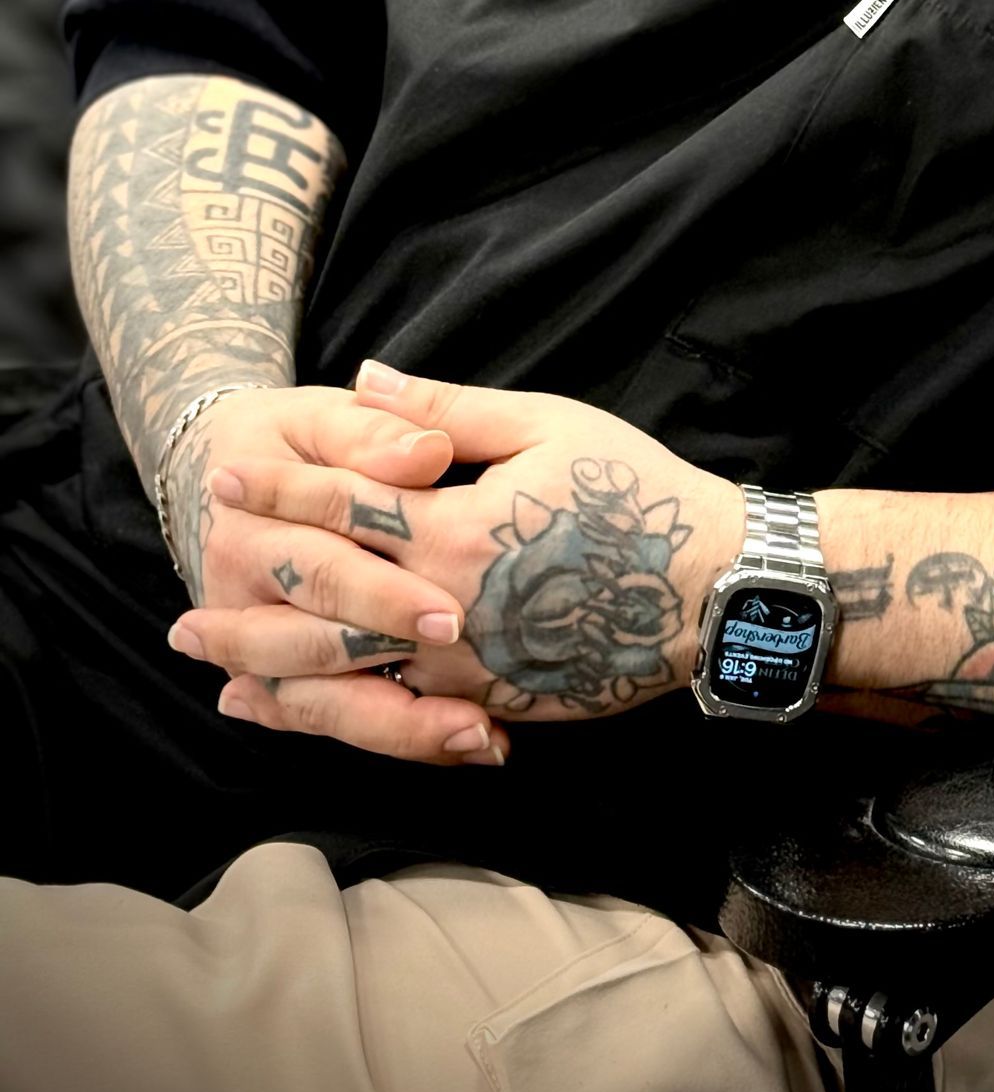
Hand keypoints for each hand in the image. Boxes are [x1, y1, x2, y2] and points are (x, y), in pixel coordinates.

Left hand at [188, 364, 741, 763]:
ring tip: (212, 667)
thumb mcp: (548, 425)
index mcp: (458, 531)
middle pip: (323, 604)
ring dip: (270, 670)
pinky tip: (294, 708)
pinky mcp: (491, 703)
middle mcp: (448, 609)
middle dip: (249, 597)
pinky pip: (393, 714)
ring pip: (346, 674)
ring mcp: (468, 668)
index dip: (281, 488)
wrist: (713, 589)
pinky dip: (333, 714)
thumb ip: (447, 410)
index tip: (225, 475)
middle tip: (182, 601)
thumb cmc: (638, 493)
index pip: (345, 507)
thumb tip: (368, 377)